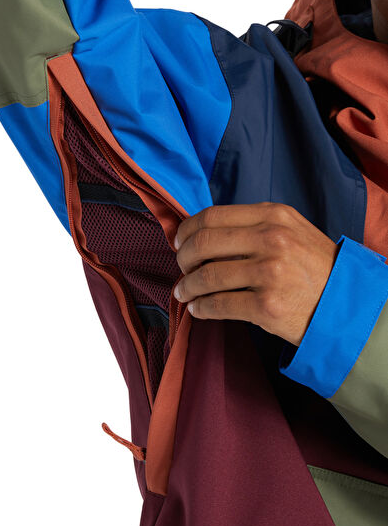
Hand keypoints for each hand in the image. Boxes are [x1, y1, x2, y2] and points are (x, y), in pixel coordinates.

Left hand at [172, 202, 338, 345]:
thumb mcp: (292, 231)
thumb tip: (204, 232)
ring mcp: (269, 273)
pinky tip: (198, 309)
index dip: (187, 230)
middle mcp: (271, 240)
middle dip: (183, 258)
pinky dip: (201, 308)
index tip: (179, 242)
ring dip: (187, 286)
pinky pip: (218, 305)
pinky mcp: (267, 305)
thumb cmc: (315, 268)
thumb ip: (254, 226)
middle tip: (181, 269)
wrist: (346, 304)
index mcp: (273, 216)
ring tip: (184, 292)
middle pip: (204, 243)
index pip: (213, 216)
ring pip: (207, 276)